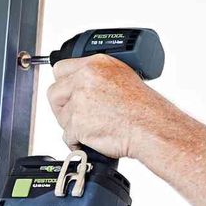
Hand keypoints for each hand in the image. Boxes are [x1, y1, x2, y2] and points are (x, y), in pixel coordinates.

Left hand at [46, 54, 160, 158]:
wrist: (151, 128)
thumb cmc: (146, 110)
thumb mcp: (124, 78)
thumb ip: (99, 77)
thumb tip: (83, 85)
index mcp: (97, 64)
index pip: (61, 69)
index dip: (64, 85)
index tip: (67, 93)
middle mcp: (85, 78)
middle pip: (54, 92)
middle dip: (62, 106)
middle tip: (77, 115)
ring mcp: (79, 100)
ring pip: (61, 116)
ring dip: (73, 125)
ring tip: (94, 128)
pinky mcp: (77, 122)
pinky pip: (67, 135)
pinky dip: (77, 141)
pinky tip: (93, 138)